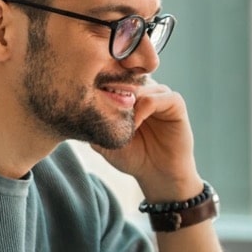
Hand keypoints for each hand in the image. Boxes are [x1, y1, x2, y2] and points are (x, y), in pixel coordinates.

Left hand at [92, 79, 200, 199]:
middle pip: (128, 76)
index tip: (90, 100)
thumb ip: (94, 123)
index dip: (103, 85)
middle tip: (104, 109)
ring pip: (142, 86)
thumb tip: (76, 107)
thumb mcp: (104, 140)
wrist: (157, 175)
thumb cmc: (133, 157)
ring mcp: (161, 96)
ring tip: (121, 122)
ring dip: (129, 102)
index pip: (115, 77)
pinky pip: (158, 97)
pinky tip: (135, 125)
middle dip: (115, 91)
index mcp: (130, 95)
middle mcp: (146, 91)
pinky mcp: (175, 104)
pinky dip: (144, 108)